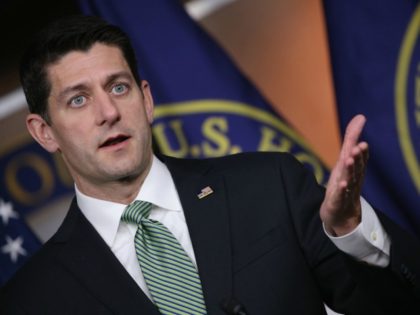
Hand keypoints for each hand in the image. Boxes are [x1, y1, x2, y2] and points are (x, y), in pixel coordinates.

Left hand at [320, 114, 368, 235]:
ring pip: (349, 180)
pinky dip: (341, 190)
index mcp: (355, 169)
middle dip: (357, 158)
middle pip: (356, 168)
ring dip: (350, 170)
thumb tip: (361, 116)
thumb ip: (351, 139)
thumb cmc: (344, 182)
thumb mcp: (345, 160)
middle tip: (358, 147)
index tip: (362, 143)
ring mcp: (345, 192)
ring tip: (348, 160)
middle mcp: (353, 179)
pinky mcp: (336, 202)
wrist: (340, 213)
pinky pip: (339, 196)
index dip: (361, 152)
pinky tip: (341, 184)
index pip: (360, 159)